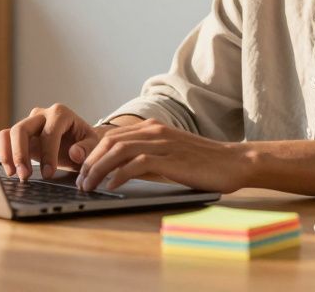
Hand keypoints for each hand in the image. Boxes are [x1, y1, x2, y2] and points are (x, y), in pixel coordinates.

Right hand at [0, 103, 108, 180]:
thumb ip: (87, 148)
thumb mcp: (93, 144)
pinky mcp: (19, 133)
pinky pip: (4, 138)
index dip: (48, 154)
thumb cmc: (85, 142)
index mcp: (61, 113)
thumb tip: (74, 153)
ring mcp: (28, 122)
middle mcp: (41, 114)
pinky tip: (11, 170)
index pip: (49, 133)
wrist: (77, 140)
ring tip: (15, 175)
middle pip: (22, 129)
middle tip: (25, 176)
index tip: (48, 174)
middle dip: (21, 154)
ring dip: (9, 155)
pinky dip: (4, 153)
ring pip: (9, 133)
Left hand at [76, 119, 249, 193]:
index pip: (111, 136)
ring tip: (89, 186)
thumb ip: (148, 158)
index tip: (81, 171)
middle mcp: (154, 131)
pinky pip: (136, 164)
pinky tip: (111, 186)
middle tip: (80, 182)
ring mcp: (162, 143)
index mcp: (153, 128)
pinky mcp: (170, 158)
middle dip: (89, 162)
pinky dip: (119, 175)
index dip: (92, 153)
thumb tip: (120, 172)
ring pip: (118, 151)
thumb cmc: (204, 164)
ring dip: (98, 169)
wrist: (234, 162)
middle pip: (109, 142)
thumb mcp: (170, 156)